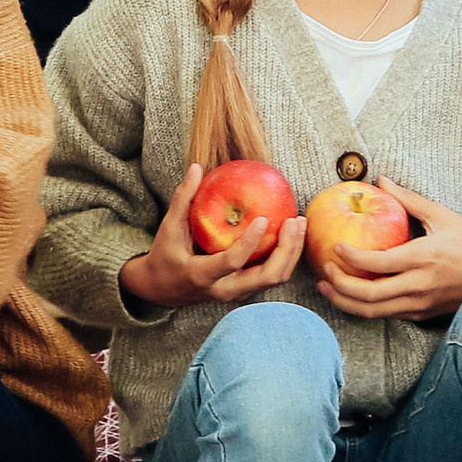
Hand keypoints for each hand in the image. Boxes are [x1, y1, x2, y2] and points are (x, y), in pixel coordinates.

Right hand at [123, 164, 307, 306]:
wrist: (163, 289)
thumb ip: (183, 199)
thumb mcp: (169, 228)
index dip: (249, 242)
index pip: (231, 262)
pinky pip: (272, 275)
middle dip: (287, 250)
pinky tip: (292, 230)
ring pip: (275, 278)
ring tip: (299, 222)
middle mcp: (224, 290)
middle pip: (267, 277)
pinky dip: (286, 255)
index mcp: (202, 276)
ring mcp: (238, 293)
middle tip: (294, 220)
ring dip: (292, 252)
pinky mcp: (246, 290)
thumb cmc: (165, 255)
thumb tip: (196, 167)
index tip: (264, 219)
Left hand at [319, 177, 461, 319]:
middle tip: (324, 271)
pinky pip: (386, 315)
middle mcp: (419, 285)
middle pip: (370, 296)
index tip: (335, 248)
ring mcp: (419, 304)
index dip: (352, 258)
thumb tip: (380, 180)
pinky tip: (350, 295)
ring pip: (374, 312)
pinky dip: (364, 307)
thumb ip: (409, 200)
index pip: (379, 263)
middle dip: (340, 286)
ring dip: (345, 302)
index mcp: (423, 258)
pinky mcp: (420, 315)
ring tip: (328, 288)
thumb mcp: (442, 216)